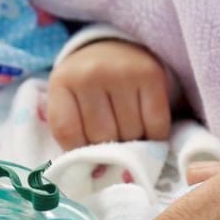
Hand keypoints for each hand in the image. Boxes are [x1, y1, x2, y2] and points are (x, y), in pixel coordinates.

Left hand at [47, 39, 171, 149]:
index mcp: (63, 82)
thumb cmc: (88, 84)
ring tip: (128, 130)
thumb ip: (72, 132)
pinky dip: (154, 136)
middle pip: (102, 137)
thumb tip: (95, 174)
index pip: (68, 134)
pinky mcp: (151, 75)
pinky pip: (156, 125)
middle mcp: (91, 74)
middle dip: (108, 147)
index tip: (88, 154)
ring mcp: (122, 73)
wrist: (115, 46)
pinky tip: (147, 129)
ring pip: (131, 134)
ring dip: (132, 142)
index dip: (80, 152)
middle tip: (112, 140)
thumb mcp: (68, 100)